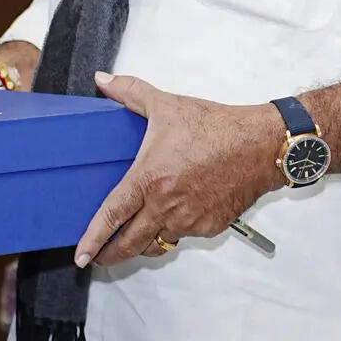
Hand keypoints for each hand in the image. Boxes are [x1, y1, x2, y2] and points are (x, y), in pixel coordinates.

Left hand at [75, 73, 281, 268]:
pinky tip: (172, 216)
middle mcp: (166, 207)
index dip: (93, 239)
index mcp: (149, 180)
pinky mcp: (210, 226)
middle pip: (131, 244)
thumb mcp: (166, 105)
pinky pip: (184, 235)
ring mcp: (189, 220)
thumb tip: (103, 81)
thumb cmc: (215, 128)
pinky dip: (174, 230)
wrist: (260, 146)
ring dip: (142, 244)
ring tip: (132, 238)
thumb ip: (129, 93)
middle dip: (111, 255)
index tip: (80, 256)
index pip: (112, 216)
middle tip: (98, 259)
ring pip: (157, 243)